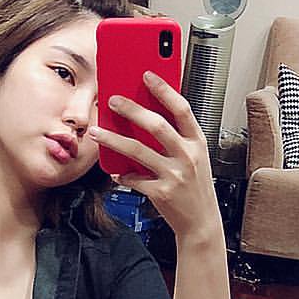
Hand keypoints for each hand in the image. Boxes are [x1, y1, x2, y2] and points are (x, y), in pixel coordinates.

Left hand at [91, 72, 221, 241]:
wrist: (201, 223)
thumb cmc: (195, 188)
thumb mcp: (195, 158)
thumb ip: (177, 138)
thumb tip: (146, 116)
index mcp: (197, 142)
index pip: (182, 109)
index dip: (164, 90)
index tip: (147, 75)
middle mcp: (188, 156)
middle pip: (157, 125)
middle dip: (131, 110)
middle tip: (112, 100)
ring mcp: (174, 175)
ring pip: (138, 151)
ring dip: (113, 140)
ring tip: (97, 132)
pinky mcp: (162, 193)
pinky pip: (135, 179)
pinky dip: (122, 175)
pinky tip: (116, 172)